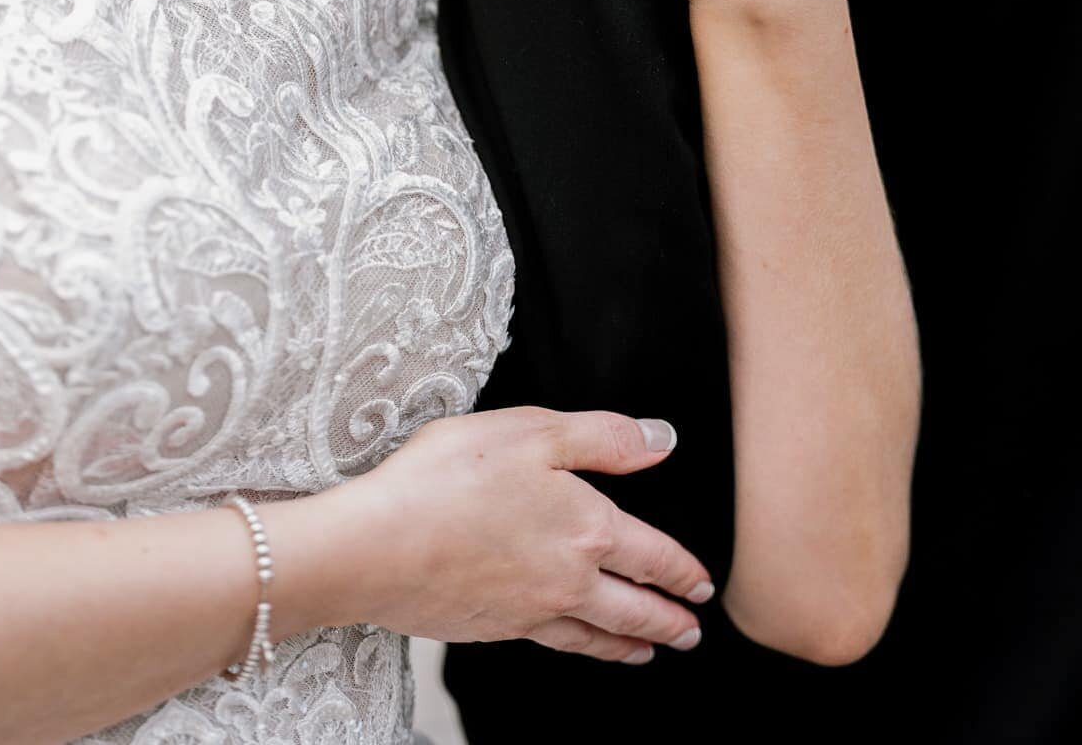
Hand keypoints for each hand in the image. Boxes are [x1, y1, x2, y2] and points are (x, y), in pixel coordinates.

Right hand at [331, 406, 713, 662]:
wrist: (378, 546)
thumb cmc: (449, 477)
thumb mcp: (533, 429)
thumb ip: (604, 436)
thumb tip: (663, 439)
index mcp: (586, 527)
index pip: (652, 555)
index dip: (683, 571)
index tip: (704, 585)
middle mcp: (568, 579)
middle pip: (634, 607)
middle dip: (669, 620)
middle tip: (691, 632)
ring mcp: (530, 610)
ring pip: (598, 635)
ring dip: (631, 644)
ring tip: (651, 652)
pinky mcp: (494, 627)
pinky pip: (556, 645)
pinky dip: (583, 651)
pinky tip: (578, 645)